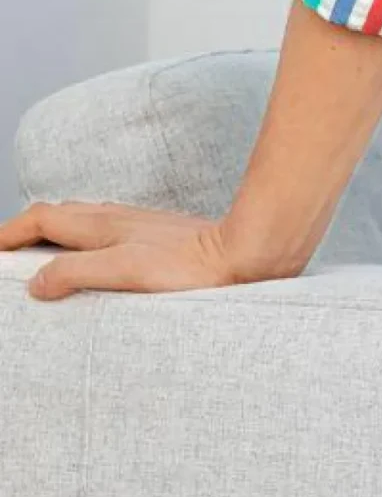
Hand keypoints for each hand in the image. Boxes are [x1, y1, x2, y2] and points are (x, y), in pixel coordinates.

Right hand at [0, 200, 254, 299]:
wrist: (243, 253)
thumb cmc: (189, 268)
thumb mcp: (124, 272)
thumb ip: (76, 272)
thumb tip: (36, 282)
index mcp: (102, 226)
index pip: (42, 218)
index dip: (11, 231)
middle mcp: (116, 218)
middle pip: (58, 213)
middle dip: (26, 228)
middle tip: (6, 248)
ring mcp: (137, 224)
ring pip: (82, 218)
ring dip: (54, 230)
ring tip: (40, 250)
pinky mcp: (156, 234)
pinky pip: (105, 228)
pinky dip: (82, 236)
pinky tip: (95, 252)